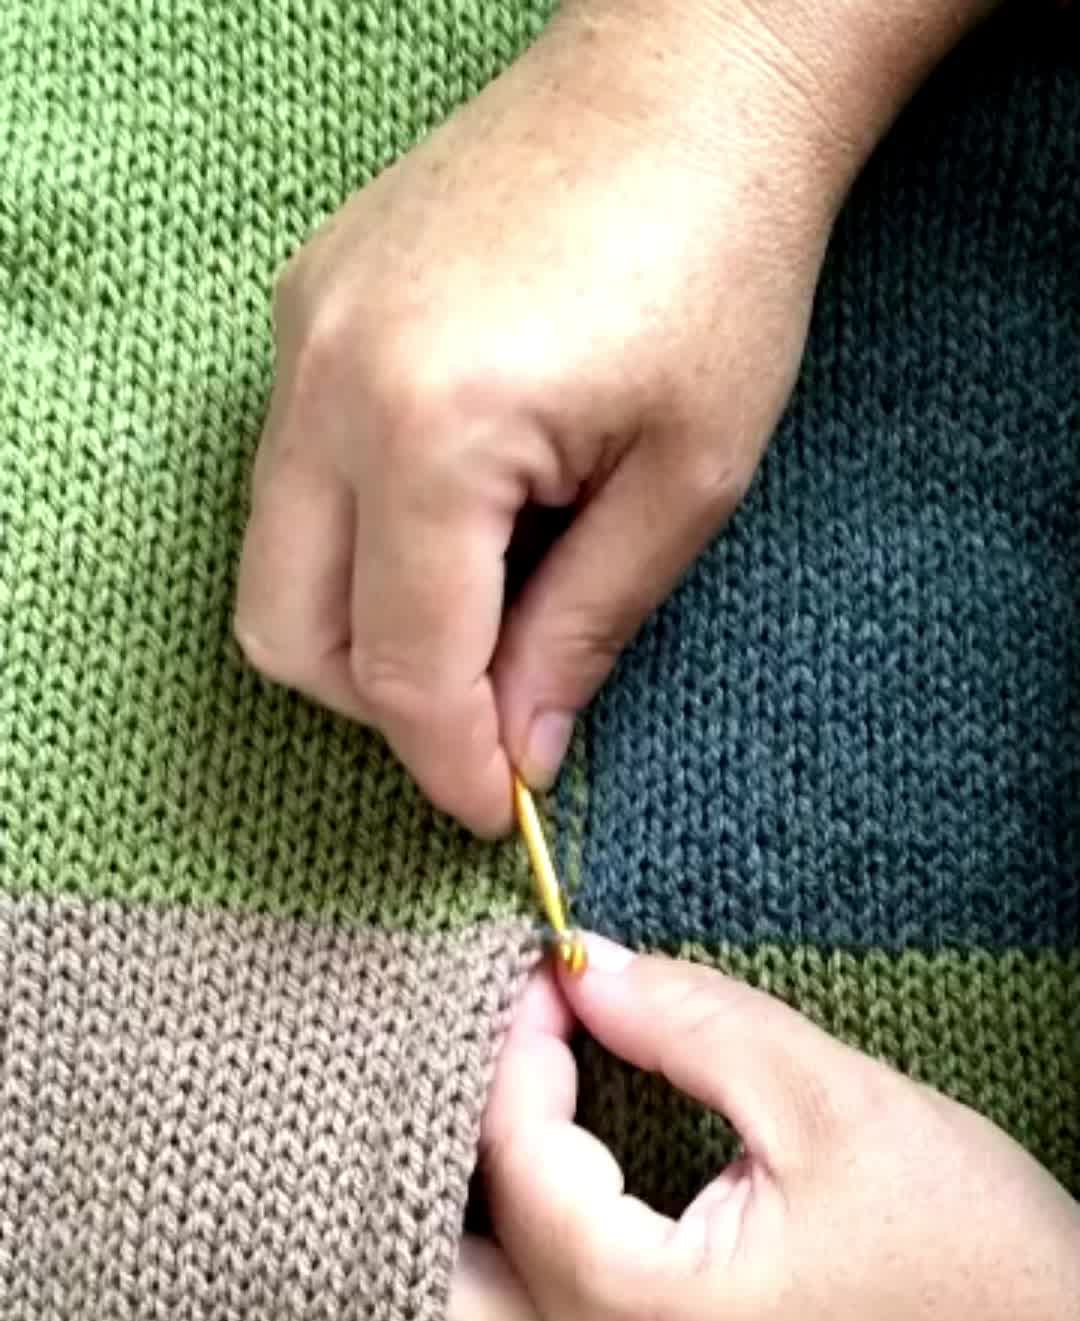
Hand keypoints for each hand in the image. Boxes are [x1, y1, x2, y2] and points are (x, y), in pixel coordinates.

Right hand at [234, 2, 858, 831]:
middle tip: (488, 722)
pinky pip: (289, 478)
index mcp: (430, 426)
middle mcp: (329, 380)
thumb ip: (585, 631)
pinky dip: (353, 541)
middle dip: (384, 710)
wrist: (689, 83)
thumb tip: (518, 751)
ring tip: (481, 620)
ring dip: (360, 631)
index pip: (401, 666)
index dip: (449, 763)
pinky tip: (453, 526)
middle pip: (293, 632)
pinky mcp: (304, 309)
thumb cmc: (720, 266)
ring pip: (273, 563)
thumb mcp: (686, 482)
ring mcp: (300, 336)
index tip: (498, 812)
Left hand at [448, 939, 1079, 1320]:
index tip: (544, 984)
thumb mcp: (836, 1105)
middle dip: (417, 1164)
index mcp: (642, 1305)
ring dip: (400, 1280)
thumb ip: (693, 1024)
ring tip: (436, 1175)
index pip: (513, 1156)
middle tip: (463, 1073)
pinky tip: (451, 1313)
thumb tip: (582, 968)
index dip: (516, 1048)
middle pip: (414, 1288)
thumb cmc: (962, 1256)